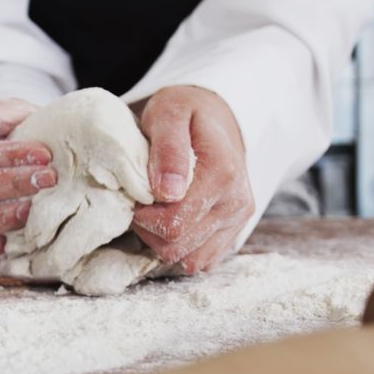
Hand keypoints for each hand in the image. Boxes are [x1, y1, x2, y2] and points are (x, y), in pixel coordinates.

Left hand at [131, 86, 254, 273]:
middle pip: (178, 244)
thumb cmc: (186, 113)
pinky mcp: (232, 234)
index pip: (174, 222)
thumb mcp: (170, 112)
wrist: (217, 118)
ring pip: (188, 259)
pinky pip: (200, 261)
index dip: (143, 215)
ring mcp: (237, 221)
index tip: (136, 194)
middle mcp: (236, 202)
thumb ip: (168, 148)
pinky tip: (171, 222)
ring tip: (156, 211)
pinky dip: (180, 248)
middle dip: (149, 229)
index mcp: (224, 173)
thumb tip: (167, 192)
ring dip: (162, 241)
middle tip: (141, 202)